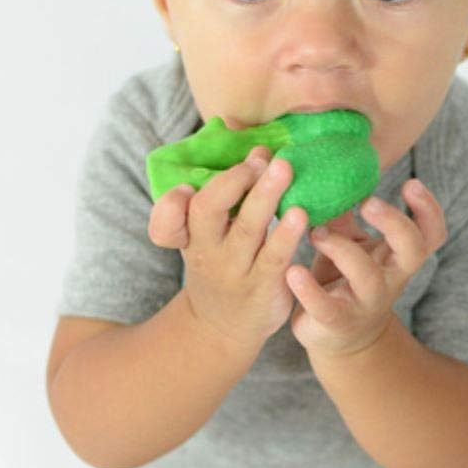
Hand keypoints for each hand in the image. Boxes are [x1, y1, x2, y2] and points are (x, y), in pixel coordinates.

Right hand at [147, 145, 308, 349]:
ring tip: (283, 168)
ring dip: (265, 196)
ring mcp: (235, 271)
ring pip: (246, 229)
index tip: (186, 186)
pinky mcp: (263, 288)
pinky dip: (286, 233)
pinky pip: (274, 256)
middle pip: (207, 211)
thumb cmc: (220, 269)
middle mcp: (207, 253)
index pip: (166, 221)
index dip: (169, 205)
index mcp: (188, 238)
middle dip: (232, 181)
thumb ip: (218, 195)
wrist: (222, 330)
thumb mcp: (203, 239)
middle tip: (259, 159)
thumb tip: (244, 136)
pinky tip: (301, 213)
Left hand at [287, 179, 446, 357]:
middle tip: (369, 202)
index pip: (431, 234)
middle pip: (414, 251)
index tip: (410, 183)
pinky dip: (308, 289)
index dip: (429, 210)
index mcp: (396, 257)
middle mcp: (389, 280)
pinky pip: (326, 307)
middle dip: (394, 223)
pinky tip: (293, 271)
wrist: (337, 338)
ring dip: (341, 248)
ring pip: (367, 276)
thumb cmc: (344, 280)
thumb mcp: (351, 244)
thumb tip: (331, 168)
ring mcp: (365, 303)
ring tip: (315, 232)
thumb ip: (346, 212)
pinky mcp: (336, 322)